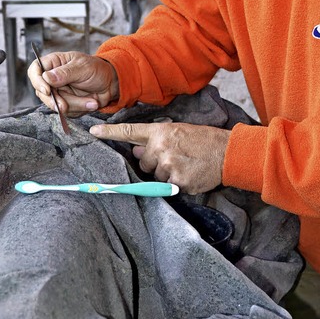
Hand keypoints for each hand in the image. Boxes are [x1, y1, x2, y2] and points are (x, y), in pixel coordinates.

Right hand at [27, 51, 118, 115]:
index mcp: (54, 63)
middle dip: (57, 101)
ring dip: (75, 105)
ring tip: (92, 101)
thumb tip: (46, 77)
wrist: (112, 83)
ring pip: (55, 105)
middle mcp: (53, 78)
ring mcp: (59, 92)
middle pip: (42, 93)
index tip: (47, 90)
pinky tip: (91, 103)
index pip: (35, 70)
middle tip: (66, 106)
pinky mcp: (66, 103)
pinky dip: (80, 110)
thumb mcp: (83, 68)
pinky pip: (67, 112)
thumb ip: (65, 73)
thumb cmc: (98, 70)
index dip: (37, 82)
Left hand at [89, 122, 229, 193]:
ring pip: (155, 177)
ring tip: (185, 165)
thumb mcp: (178, 131)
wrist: (227, 151)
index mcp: (160, 132)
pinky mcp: (177, 183)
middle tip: (175, 157)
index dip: (109, 132)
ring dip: (166, 174)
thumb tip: (136, 151)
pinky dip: (178, 184)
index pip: (129, 132)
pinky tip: (190, 174)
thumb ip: (155, 140)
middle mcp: (161, 148)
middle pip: (142, 162)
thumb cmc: (203, 139)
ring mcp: (168, 166)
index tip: (92, 130)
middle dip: (154, 163)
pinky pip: (169, 188)